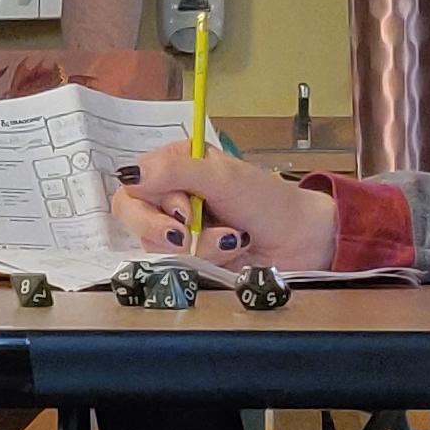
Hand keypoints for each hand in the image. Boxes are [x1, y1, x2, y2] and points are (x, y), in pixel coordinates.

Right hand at [123, 148, 337, 270]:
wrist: (299, 240)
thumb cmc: (267, 200)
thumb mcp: (222, 177)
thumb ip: (175, 172)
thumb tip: (130, 176)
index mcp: (177, 165)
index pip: (134, 183)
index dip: (148, 200)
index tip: (181, 210)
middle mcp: (173, 195)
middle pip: (133, 215)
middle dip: (161, 229)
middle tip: (186, 235)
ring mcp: (181, 229)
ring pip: (156, 244)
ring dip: (198, 244)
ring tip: (230, 237)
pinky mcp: (191, 257)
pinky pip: (178, 264)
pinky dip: (208, 258)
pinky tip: (232, 250)